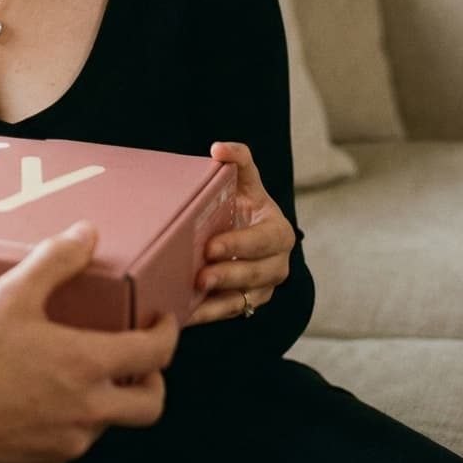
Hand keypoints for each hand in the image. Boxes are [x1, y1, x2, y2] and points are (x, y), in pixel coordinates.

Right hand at [0, 221, 177, 462]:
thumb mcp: (11, 294)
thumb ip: (54, 260)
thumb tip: (86, 234)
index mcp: (87, 365)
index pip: (155, 353)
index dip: (167, 334)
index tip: (162, 322)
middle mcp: (88, 411)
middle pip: (150, 404)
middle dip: (153, 379)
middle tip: (138, 358)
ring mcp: (68, 443)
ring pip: (109, 423)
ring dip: (107, 398)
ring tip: (78, 371)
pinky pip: (73, 441)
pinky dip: (71, 420)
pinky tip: (42, 397)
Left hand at [186, 140, 293, 325]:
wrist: (246, 229)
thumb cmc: (243, 202)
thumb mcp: (246, 180)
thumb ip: (239, 159)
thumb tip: (219, 148)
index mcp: (279, 233)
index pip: (263, 242)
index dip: (239, 245)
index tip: (210, 246)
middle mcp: (276, 264)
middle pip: (254, 274)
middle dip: (227, 275)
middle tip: (199, 276)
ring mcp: (263, 287)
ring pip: (242, 298)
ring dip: (217, 301)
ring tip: (191, 298)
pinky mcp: (247, 303)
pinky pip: (228, 312)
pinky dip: (207, 314)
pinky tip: (183, 314)